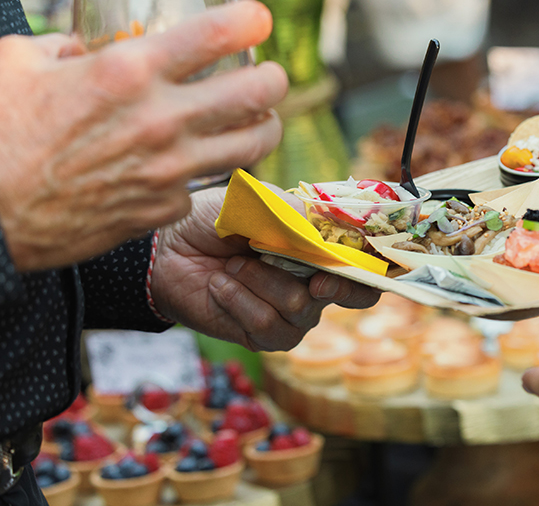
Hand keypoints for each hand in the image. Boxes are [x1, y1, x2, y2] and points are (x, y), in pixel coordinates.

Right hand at [0, 0, 288, 271]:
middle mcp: (162, 117)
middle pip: (259, 91)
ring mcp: (170, 167)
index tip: (259, 18)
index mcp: (131, 70)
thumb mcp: (20, 60)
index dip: (252, 18)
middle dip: (275, 77)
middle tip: (269, 75)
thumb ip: (62, 41)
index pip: (219, 32)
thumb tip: (83, 40)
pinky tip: (197, 163)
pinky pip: (206, 183)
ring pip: (254, 142)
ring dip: (265, 125)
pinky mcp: (165, 206)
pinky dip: (206, 171)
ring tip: (261, 118)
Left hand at [149, 187, 380, 349]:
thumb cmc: (215, 219)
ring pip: (299, 305)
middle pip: (350, 295)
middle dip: (333, 284)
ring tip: (231, 263)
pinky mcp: (263, 336)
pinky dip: (238, 298)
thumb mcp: (256, 203)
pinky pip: (266, 323)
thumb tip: (327, 225)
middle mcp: (316, 283)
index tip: (352, 259)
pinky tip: (220, 284)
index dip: (371, 268)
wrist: (167, 248)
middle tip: (316, 278)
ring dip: (259, 280)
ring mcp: (293, 314)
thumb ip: (294, 212)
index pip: (367, 265)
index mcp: (322, 248)